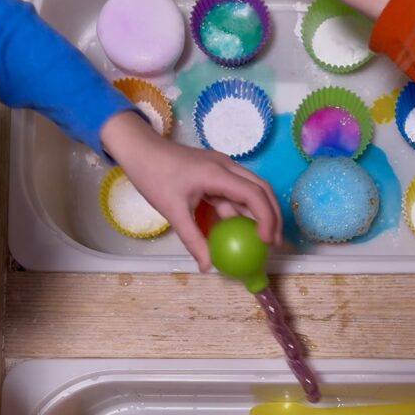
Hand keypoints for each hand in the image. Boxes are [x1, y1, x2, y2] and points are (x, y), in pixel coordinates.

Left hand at [101, 112, 281, 271]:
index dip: (267, 218)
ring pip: (250, 190)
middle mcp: (226, 167)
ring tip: (263, 240)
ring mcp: (222, 168)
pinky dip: (241, 211)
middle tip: (275, 242)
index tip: (266, 241)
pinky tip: (239, 230)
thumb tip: (206, 266)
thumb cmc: (153, 175)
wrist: (140, 149)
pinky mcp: (215, 173)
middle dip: (273, 216)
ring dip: (259, 213)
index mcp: (218, 173)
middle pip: (262, 189)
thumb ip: (193, 239)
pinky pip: (235, 192)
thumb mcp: (173, 211)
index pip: (254, 194)